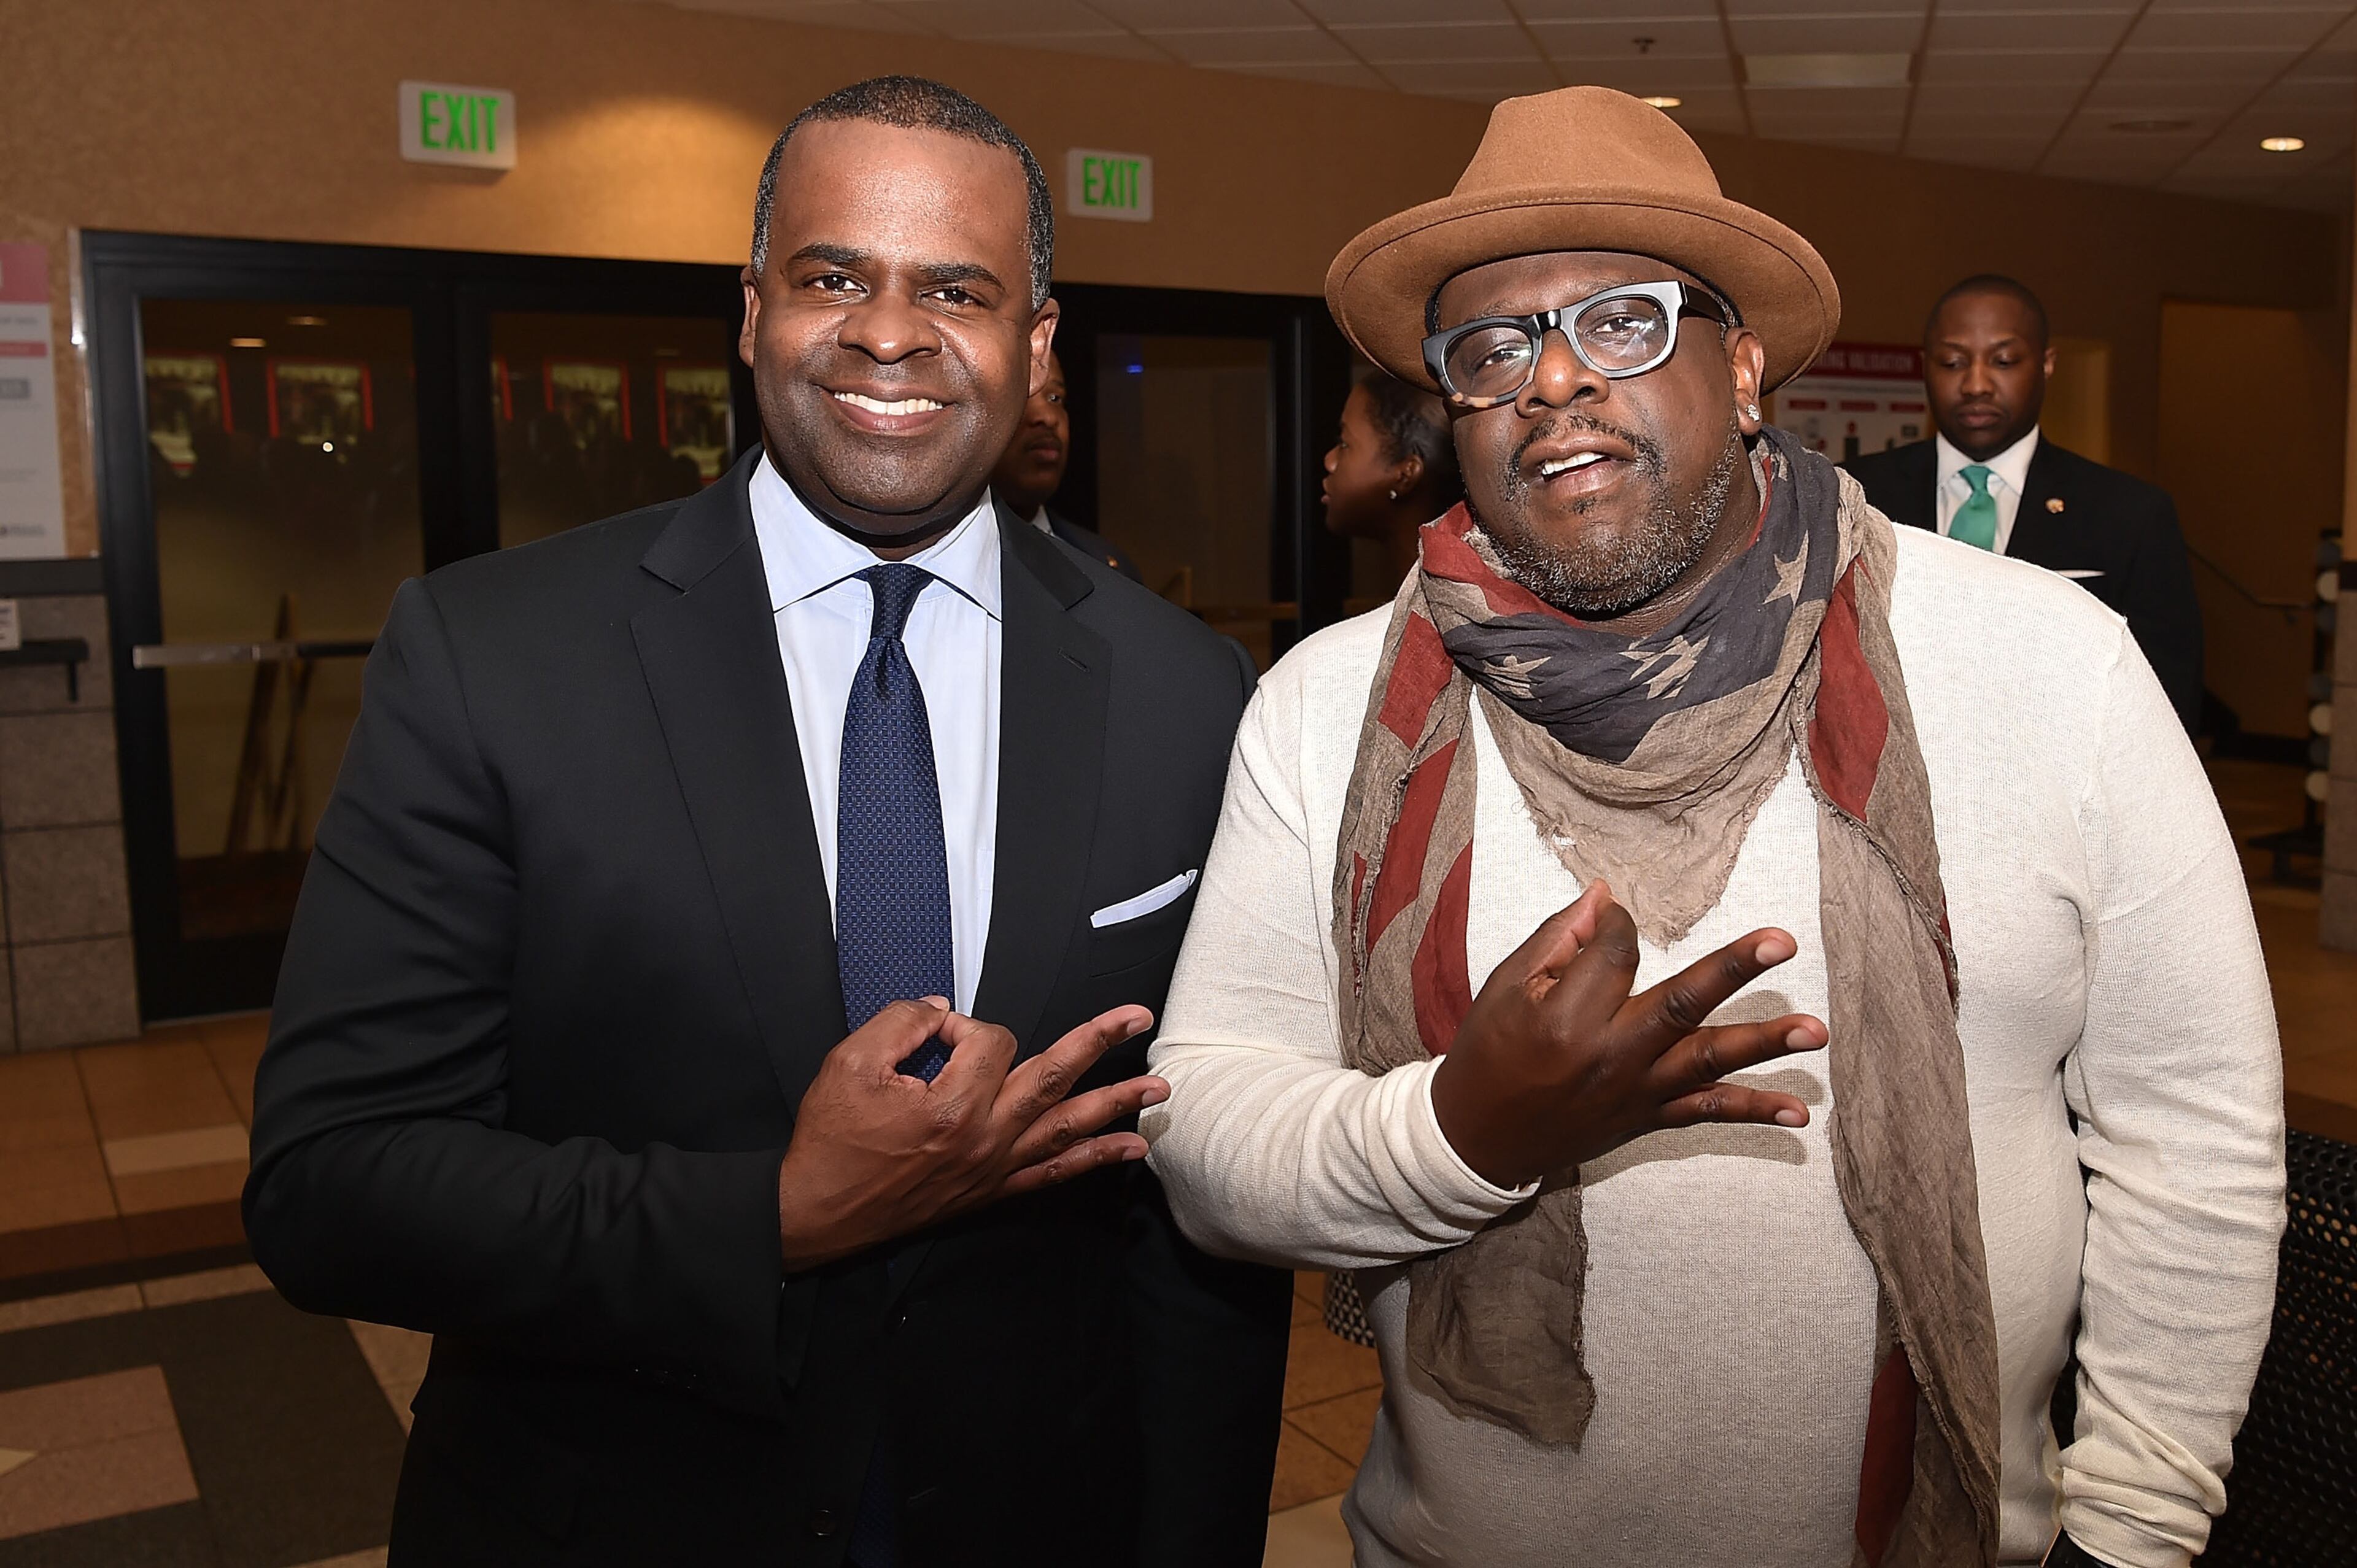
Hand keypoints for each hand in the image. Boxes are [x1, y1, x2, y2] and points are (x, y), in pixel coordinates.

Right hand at [775, 999, 1164, 1269]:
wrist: (817, 1211)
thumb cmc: (831, 1139)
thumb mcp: (849, 1063)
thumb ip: (902, 1023)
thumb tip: (945, 1012)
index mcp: (952, 1105)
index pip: (988, 1042)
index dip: (962, 1026)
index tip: (931, 1033)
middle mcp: (984, 1138)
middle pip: (1054, 1078)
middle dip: (1099, 1043)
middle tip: (1139, 1018)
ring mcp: (992, 1168)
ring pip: (1066, 1129)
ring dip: (1116, 1104)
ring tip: (1159, 1088)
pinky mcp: (990, 1191)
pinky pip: (1053, 1175)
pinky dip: (1094, 1160)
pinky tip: (1130, 1149)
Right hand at [1429, 881, 1827, 1188]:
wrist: (1477, 1137)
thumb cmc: (1487, 1053)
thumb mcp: (1505, 987)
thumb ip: (1558, 939)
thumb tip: (1606, 897)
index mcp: (1566, 1016)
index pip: (1616, 951)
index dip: (1618, 924)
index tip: (1612, 917)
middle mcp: (1609, 1055)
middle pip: (1680, 1002)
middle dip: (1734, 969)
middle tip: (1783, 941)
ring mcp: (1634, 1091)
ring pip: (1707, 1061)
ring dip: (1764, 1042)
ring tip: (1815, 1030)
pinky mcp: (1646, 1118)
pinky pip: (1706, 1113)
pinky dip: (1754, 1111)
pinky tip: (1799, 1112)